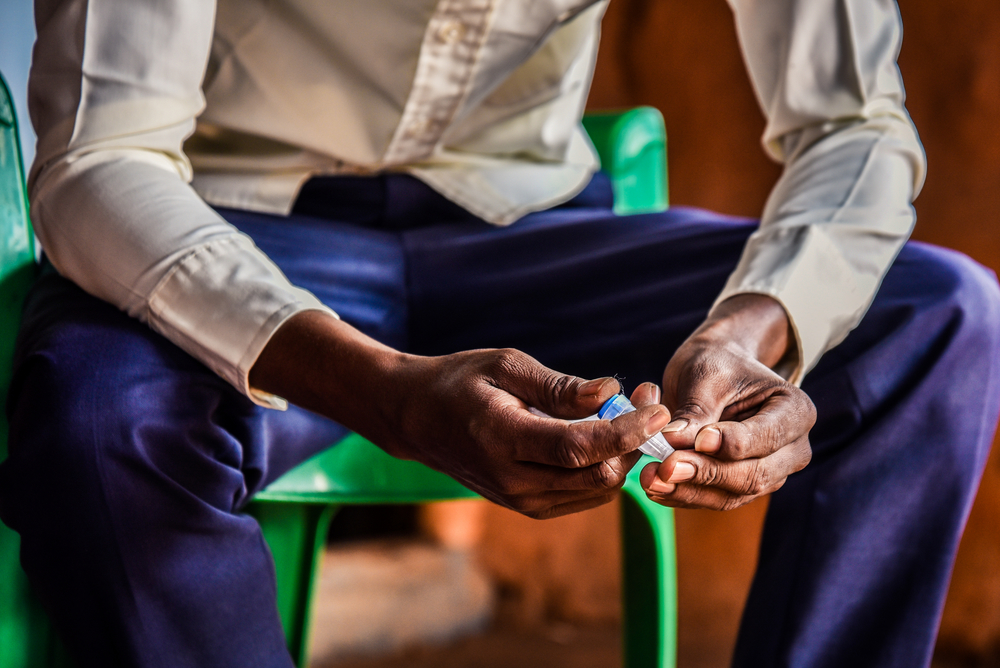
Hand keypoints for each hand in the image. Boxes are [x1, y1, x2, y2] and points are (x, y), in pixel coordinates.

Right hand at [250, 312, 670, 517]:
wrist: (414, 418)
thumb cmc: (459, 381)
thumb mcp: (505, 365)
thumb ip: (559, 385)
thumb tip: (611, 390)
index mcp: (502, 439)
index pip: (579, 447)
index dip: (626, 431)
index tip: (658, 407)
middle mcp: (511, 480)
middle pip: (596, 476)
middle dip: (634, 442)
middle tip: (648, 400)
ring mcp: (518, 499)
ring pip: (596, 492)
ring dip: (624, 457)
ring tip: (633, 414)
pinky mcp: (526, 506)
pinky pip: (582, 497)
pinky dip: (604, 470)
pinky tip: (608, 437)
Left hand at [638, 295, 815, 510]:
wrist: (713, 372)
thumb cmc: (716, 364)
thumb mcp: (705, 376)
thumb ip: (695, 411)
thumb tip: (673, 441)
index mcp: (796, 411)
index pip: (766, 437)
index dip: (731, 443)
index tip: (697, 440)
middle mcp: (792, 449)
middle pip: (754, 475)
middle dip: (707, 473)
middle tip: (666, 467)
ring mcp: (771, 473)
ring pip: (733, 495)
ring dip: (689, 491)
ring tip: (652, 479)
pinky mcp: (743, 488)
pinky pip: (715, 499)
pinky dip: (684, 495)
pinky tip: (655, 487)